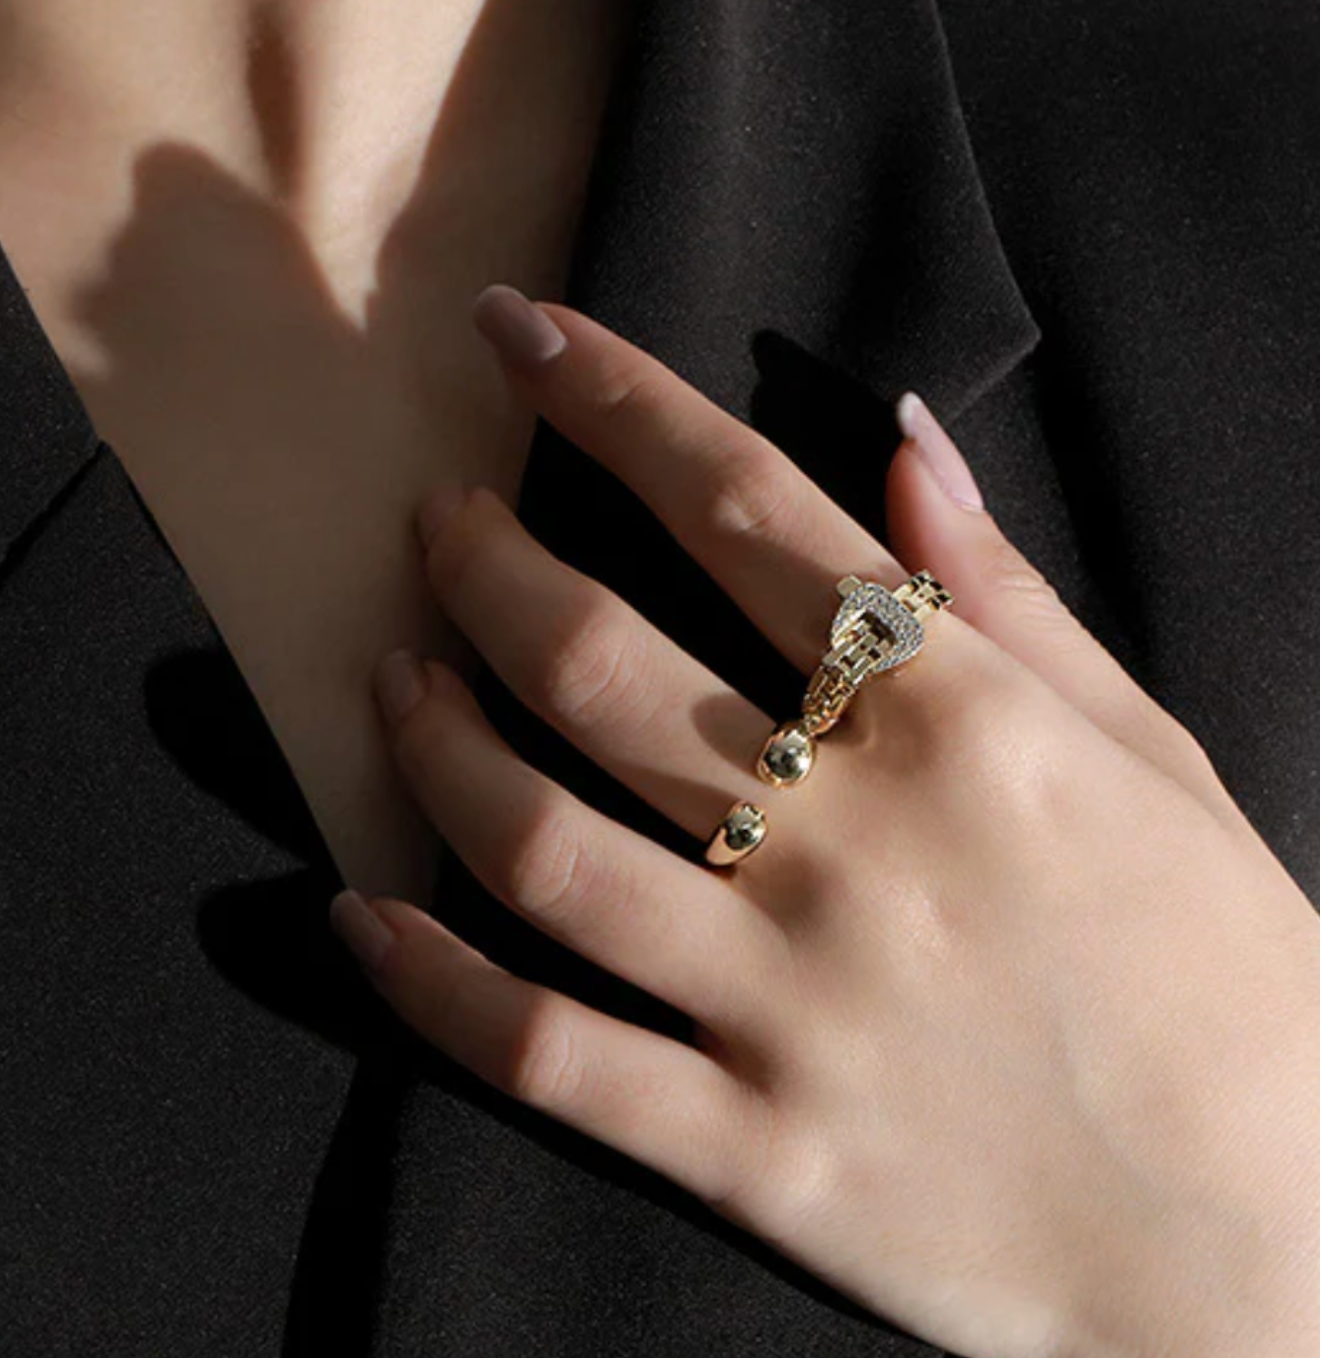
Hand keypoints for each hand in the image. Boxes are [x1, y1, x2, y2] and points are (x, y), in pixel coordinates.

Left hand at [330, 287, 1319, 1357]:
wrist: (1281, 1252)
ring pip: (535, 842)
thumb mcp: (1155, 755)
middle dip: (482, 561)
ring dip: (431, 739)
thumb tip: (902, 434)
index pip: (743, 508)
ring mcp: (789, 1003)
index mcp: (964, 723)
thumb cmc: (1231, 980)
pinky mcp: (753, 1151)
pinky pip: (546, 1052)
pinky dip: (430, 982)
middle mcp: (856, 844)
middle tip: (436, 521)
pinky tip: (357, 916)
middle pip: (595, 660)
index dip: (612, 397)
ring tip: (394, 677)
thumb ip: (1014, 593)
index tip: (516, 332)